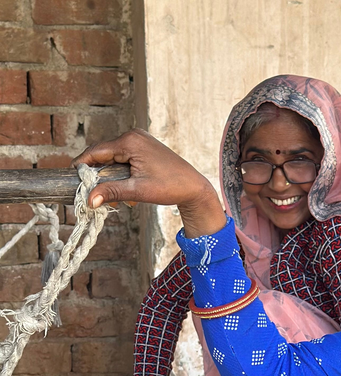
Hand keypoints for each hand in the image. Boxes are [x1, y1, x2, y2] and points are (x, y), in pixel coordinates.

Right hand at [71, 129, 225, 237]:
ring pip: (114, 157)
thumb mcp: (138, 191)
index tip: (73, 178)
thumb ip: (112, 192)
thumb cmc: (171, 187)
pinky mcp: (145, 147)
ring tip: (120, 197)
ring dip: (112, 176)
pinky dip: (122, 173)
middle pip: (104, 154)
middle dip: (100, 175)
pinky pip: (125, 157)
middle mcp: (134, 136)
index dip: (83, 165)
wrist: (194, 187)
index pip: (96, 151)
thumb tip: (89, 200)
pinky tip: (129, 189)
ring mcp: (140, 140)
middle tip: (97, 194)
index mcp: (130, 141)